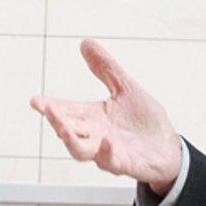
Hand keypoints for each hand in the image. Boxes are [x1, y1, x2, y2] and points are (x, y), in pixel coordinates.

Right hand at [31, 39, 182, 196]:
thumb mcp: (126, 89)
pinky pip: (111, 161)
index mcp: (94, 117)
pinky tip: (106, 140)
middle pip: (69, 130)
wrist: (170, 147)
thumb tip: (85, 42)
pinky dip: (106, 153)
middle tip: (46, 110)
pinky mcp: (126, 164)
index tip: (35, 101)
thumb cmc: (145, 121)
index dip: (50, 107)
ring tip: (63, 130)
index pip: (67, 110)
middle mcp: (96, 135)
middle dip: (56, 121)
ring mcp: (109, 151)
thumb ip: (105, 69)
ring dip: (71, 141)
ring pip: (81, 150)